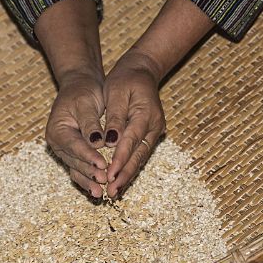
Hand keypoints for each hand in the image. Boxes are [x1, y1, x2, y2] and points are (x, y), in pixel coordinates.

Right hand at [34, 0, 107, 196]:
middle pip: (74, 162)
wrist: (80, 87)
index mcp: (57, 130)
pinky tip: (98, 192)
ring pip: (76, 170)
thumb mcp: (86, 102)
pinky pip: (80, 171)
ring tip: (100, 194)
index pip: (74, 146)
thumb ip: (90, 123)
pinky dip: (88, 181)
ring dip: (88, 182)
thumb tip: (97, 142)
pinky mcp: (74, 156)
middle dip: (89, 173)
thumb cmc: (83, 92)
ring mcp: (65, 152)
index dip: (88, 157)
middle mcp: (58, 144)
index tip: (102, 165)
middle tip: (104, 181)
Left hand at [103, 49, 165, 197]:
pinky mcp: (149, 136)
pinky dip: (129, 169)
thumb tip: (110, 140)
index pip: (130, 141)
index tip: (108, 175)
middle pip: (138, 156)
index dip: (119, 160)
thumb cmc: (126, 79)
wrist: (142, 71)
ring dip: (127, 176)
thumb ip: (114, 117)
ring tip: (114, 192)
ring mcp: (154, 132)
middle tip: (111, 191)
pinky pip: (139, 156)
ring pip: (140, 159)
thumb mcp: (116, 91)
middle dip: (124, 175)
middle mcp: (154, 126)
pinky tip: (119, 181)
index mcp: (145, 114)